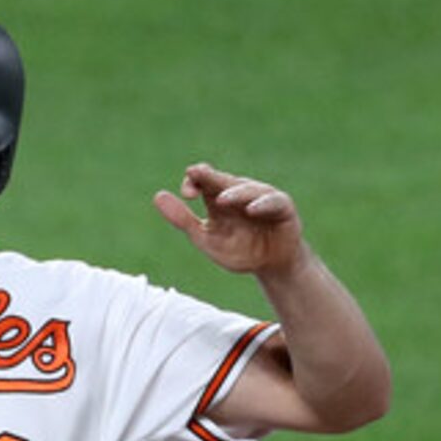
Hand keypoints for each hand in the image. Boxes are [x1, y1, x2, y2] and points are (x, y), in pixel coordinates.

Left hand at [153, 163, 308, 275]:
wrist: (272, 267)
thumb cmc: (240, 251)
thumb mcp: (207, 239)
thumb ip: (184, 220)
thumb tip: (158, 196)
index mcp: (218, 196)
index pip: (203, 179)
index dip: (194, 180)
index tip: (187, 195)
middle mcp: (239, 191)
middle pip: (223, 179)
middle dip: (211, 177)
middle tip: (196, 173)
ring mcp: (261, 197)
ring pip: (247, 189)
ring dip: (235, 193)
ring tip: (222, 200)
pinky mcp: (282, 207)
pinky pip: (273, 201)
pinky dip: (262, 203)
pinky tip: (251, 209)